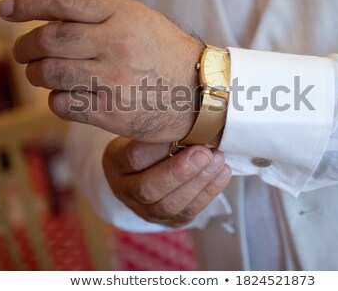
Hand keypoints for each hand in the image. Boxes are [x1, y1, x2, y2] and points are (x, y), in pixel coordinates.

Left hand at [0, 0, 204, 141]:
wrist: (201, 94)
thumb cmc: (169, 55)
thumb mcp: (143, 20)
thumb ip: (102, 14)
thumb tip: (52, 19)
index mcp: (124, 15)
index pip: (64, 1)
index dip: (28, 3)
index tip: (7, 10)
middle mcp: (117, 44)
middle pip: (48, 40)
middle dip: (25, 46)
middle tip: (22, 52)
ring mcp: (113, 80)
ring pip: (50, 74)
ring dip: (37, 74)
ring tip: (42, 75)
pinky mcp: (111, 113)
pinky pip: (62, 104)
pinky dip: (56, 99)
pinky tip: (66, 96)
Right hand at [102, 137, 231, 226]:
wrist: (146, 168)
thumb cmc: (149, 140)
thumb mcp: (146, 129)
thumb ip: (162, 125)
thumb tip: (193, 116)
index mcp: (115, 162)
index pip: (133, 157)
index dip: (159, 147)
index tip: (184, 130)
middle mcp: (125, 190)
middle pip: (148, 189)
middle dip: (180, 172)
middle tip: (205, 153)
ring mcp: (144, 210)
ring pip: (168, 206)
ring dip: (199, 183)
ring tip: (218, 160)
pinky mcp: (167, 221)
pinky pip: (187, 213)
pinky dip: (208, 193)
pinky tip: (222, 173)